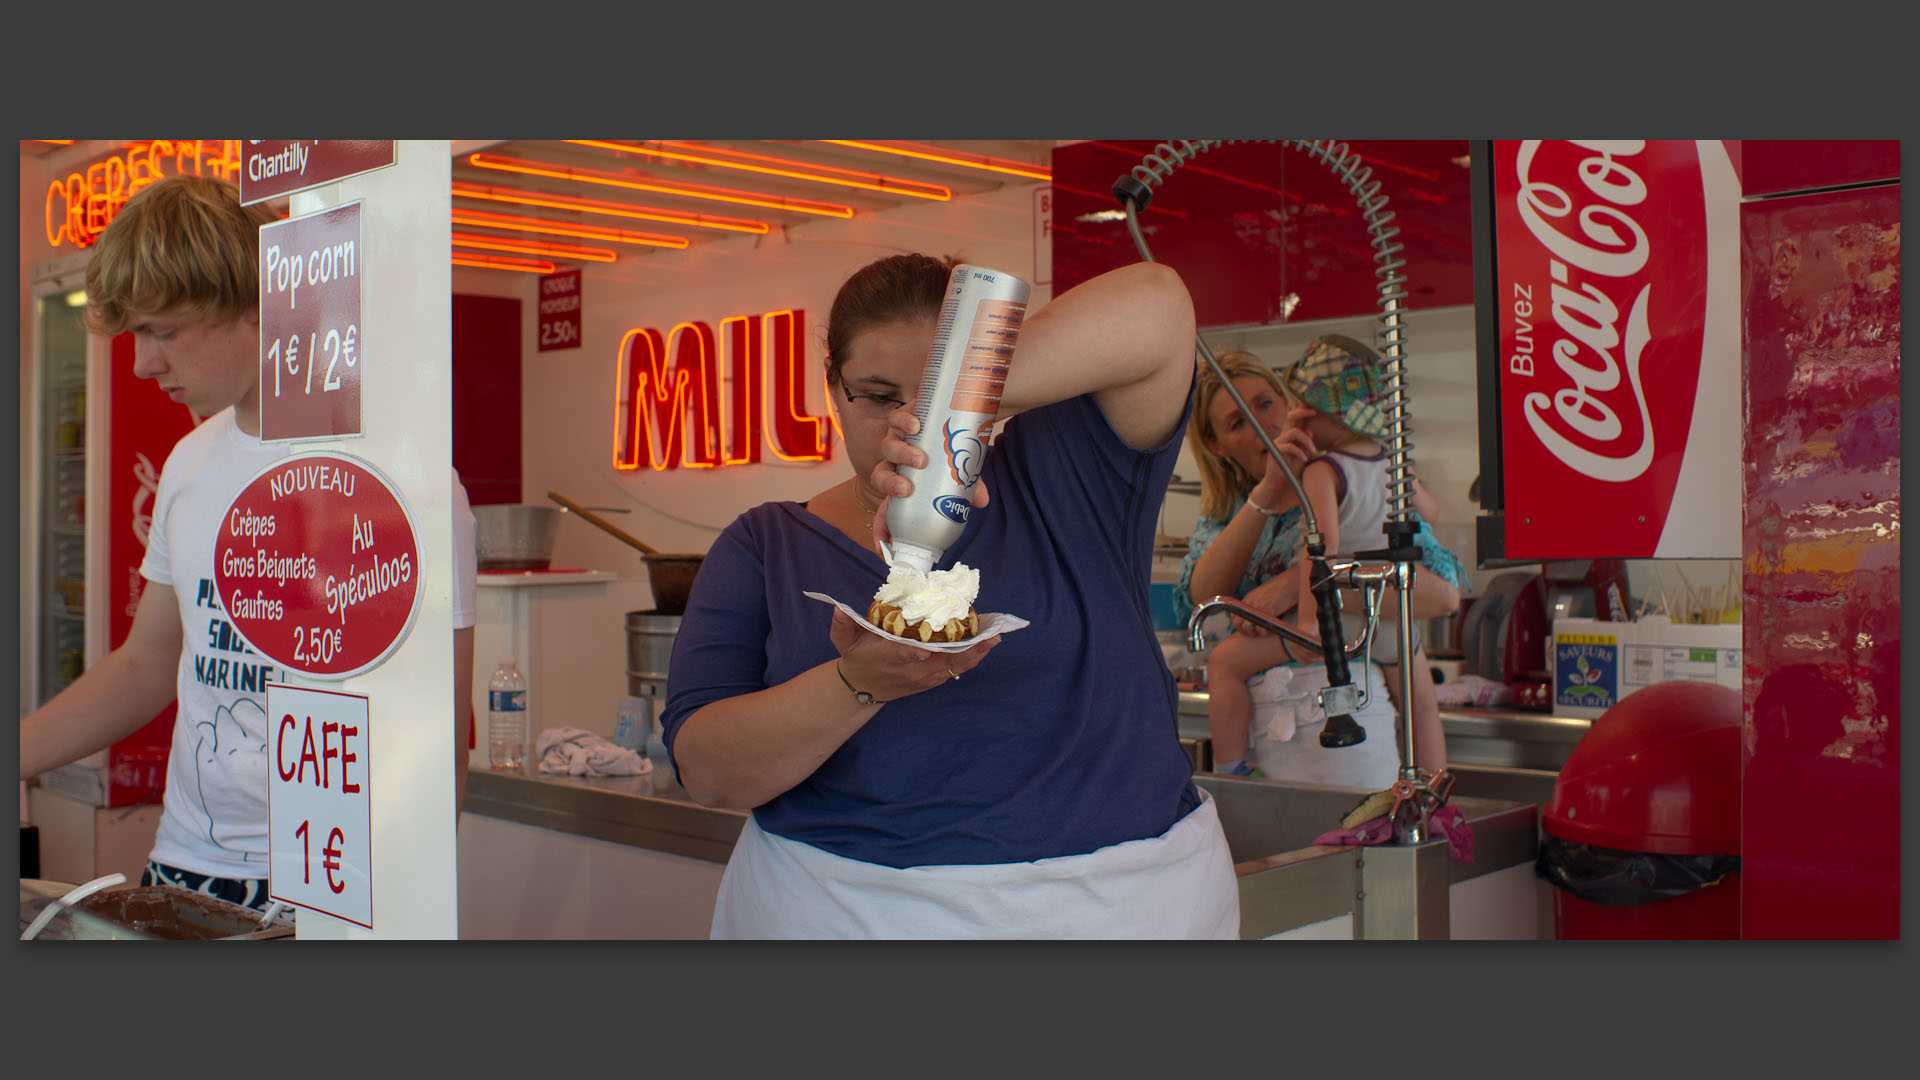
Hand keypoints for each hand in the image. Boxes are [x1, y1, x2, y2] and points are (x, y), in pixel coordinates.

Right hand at [828, 607, 998, 700]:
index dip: (913, 653)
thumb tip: (839, 608)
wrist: (864, 687)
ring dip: (976, 652)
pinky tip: (988, 643)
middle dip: (965, 648)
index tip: (925, 650)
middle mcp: (910, 670)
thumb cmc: (857, 657)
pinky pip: (956, 668)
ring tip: (995, 635)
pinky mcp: (933, 679)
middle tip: (988, 633)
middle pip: (940, 661)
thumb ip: (843, 624)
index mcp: (888, 657)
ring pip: (954, 665)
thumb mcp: (844, 641)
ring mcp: (924, 677)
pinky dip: (973, 657)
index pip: (901, 655)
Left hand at [869, 403, 989, 551]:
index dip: (882, 530)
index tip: (884, 549)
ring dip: (901, 455)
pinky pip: (895, 420)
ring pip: (888, 448)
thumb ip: (969, 489)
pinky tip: (916, 426)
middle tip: (907, 489)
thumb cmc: (954, 455)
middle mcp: (895, 463)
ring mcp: (897, 439)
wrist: (955, 417)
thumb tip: (983, 501)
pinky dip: (903, 423)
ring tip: (921, 459)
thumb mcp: (962, 477)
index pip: (886, 511)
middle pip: (880, 476)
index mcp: (903, 486)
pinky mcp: (903, 418)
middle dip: (890, 485)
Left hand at [1233, 568, 1298, 636]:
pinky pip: (1261, 626)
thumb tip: (1258, 616)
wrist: (1291, 581)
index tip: (1247, 628)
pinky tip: (1271, 631)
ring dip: (1254, 633)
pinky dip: (1264, 631)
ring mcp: (1258, 607)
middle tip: (1255, 634)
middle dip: (1245, 632)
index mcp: (1249, 598)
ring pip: (1247, 626)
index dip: (1239, 624)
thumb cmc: (1282, 587)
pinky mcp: (1268, 611)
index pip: (1235, 614)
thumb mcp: (1264, 593)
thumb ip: (1258, 603)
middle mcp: (1250, 603)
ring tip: (1264, 633)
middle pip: (1237, 623)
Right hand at [1269, 416, 1316, 477]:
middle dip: (1302, 412)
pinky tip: (1304, 459)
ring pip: (1294, 432)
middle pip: (1290, 417)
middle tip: (1315, 413)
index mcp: (1288, 436)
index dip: (1303, 411)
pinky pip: (1290, 447)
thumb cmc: (1290, 470)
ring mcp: (1277, 442)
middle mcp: (1282, 436)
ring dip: (1307, 441)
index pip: (1294, 418)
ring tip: (1313, 451)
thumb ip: (1306, 444)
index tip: (1315, 411)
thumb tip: (1310, 431)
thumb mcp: (1302, 455)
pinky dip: (1299, 452)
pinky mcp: (1275, 451)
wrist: (1278, 483)